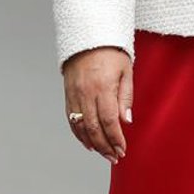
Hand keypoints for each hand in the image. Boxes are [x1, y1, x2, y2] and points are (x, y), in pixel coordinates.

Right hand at [61, 46, 132, 162]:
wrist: (87, 36)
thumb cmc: (111, 52)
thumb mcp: (126, 71)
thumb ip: (125, 97)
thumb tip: (126, 121)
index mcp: (103, 87)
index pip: (109, 121)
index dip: (116, 139)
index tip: (123, 150)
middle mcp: (86, 93)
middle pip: (94, 128)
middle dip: (105, 146)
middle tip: (114, 157)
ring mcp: (74, 95)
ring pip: (81, 127)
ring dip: (93, 143)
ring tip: (104, 154)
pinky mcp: (67, 95)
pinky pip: (72, 119)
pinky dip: (79, 134)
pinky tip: (88, 142)